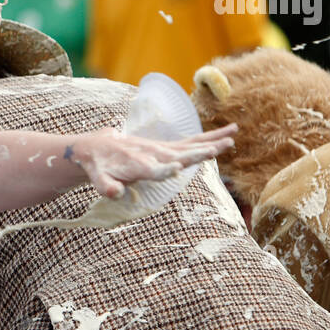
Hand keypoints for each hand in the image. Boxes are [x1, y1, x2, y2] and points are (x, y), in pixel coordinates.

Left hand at [70, 124, 236, 198]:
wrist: (96, 147)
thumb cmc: (98, 167)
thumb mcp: (97, 179)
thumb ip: (106, 187)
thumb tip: (116, 193)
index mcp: (137, 164)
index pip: (153, 169)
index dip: (164, 170)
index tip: (178, 167)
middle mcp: (152, 154)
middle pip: (180, 153)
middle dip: (199, 151)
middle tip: (221, 147)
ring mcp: (161, 149)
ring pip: (190, 144)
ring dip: (211, 141)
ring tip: (232, 137)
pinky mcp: (166, 147)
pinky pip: (190, 142)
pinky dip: (207, 138)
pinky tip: (226, 136)